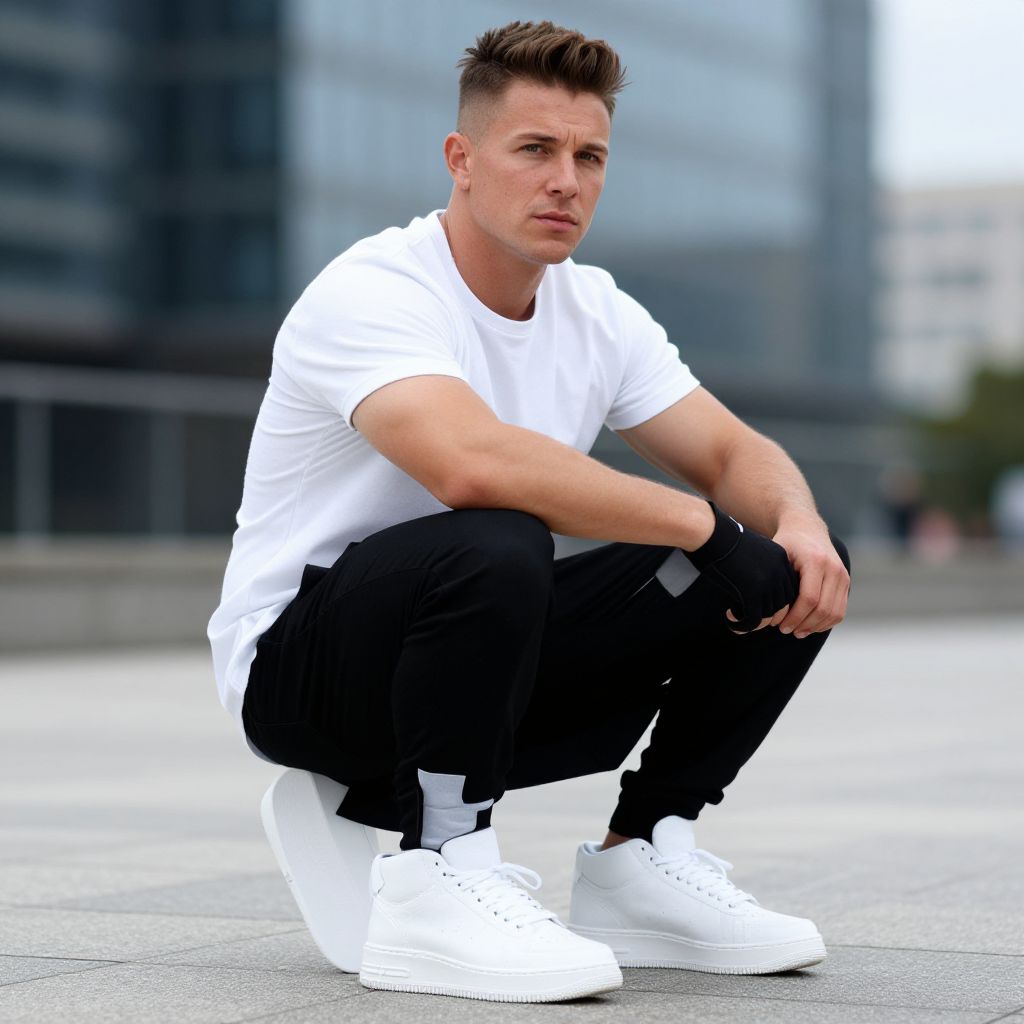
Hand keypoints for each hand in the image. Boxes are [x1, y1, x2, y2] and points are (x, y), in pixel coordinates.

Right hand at [682, 500, 799, 634]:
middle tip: (754, 623)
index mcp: (781, 559)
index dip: (778, 605)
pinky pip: (753, 619)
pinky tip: (730, 620)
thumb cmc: (722, 541)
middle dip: (771, 618)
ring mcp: (767, 583)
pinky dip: (742, 625)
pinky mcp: (752, 592)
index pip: (789, 590)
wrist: (710, 534)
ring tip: (737, 620)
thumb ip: (760, 570)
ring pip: (769, 615)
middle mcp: (779, 572)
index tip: (764, 613)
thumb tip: (758, 593)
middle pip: (784, 605)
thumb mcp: (750, 553)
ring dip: (754, 623)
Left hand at [770, 516, 849, 637]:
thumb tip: (763, 608)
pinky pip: (840, 610)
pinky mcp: (846, 582)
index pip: (809, 598)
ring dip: (815, 627)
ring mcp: (843, 575)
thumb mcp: (776, 553)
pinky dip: (826, 622)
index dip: (794, 617)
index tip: (779, 625)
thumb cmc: (785, 543)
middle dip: (804, 624)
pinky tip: (809, 626)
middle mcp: (834, 568)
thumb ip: (773, 577)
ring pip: (835, 613)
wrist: (806, 528)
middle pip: (823, 608)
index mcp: (815, 560)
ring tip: (797, 631)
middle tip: (786, 630)